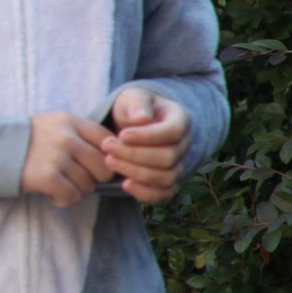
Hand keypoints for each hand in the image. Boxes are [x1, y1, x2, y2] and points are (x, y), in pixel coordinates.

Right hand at [20, 112, 110, 207]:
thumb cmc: (26, 142)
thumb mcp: (53, 126)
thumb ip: (80, 135)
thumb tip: (110, 158)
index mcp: (70, 121)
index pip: (107, 141)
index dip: (106, 158)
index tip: (92, 165)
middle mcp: (66, 137)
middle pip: (103, 168)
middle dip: (92, 179)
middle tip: (74, 178)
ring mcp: (57, 157)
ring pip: (88, 185)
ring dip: (75, 190)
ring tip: (58, 184)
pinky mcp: (47, 176)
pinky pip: (72, 196)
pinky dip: (63, 199)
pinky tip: (51, 193)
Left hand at [104, 87, 191, 203]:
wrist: (131, 125)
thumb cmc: (134, 108)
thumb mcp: (133, 97)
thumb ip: (137, 103)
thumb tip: (143, 117)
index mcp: (180, 120)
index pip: (172, 132)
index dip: (147, 136)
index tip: (122, 135)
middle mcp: (184, 145)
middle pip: (168, 157)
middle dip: (134, 154)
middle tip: (107, 147)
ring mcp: (178, 165)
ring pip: (166, 177)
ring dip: (135, 172)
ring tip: (109, 161)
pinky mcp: (167, 182)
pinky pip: (164, 195)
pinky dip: (145, 193)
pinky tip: (124, 184)